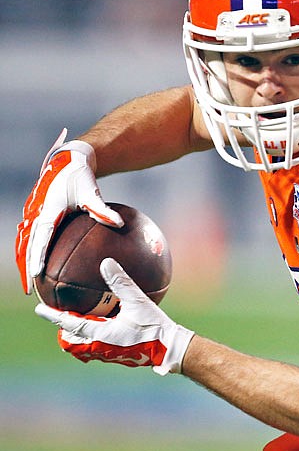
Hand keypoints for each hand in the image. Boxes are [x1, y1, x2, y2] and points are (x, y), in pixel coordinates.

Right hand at [15, 130, 123, 293]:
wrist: (68, 161)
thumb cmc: (80, 176)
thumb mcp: (91, 191)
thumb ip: (103, 209)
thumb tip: (119, 224)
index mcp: (47, 209)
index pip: (40, 236)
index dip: (37, 255)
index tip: (37, 273)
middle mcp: (37, 214)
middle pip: (27, 246)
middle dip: (27, 268)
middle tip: (31, 289)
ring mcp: (35, 216)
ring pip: (26, 244)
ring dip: (27, 264)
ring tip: (31, 285)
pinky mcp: (38, 217)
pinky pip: (33, 239)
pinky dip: (33, 254)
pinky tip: (41, 270)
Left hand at [35, 258, 194, 375]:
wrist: (170, 349)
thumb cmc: (153, 327)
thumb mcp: (137, 301)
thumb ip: (120, 282)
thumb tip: (105, 262)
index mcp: (100, 336)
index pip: (69, 324)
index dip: (53, 316)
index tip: (39, 309)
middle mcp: (101, 348)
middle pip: (72, 342)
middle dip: (64, 331)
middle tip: (60, 319)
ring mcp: (110, 354)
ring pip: (84, 347)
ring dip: (78, 336)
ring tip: (79, 323)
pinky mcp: (120, 356)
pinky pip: (98, 348)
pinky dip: (93, 338)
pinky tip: (105, 328)